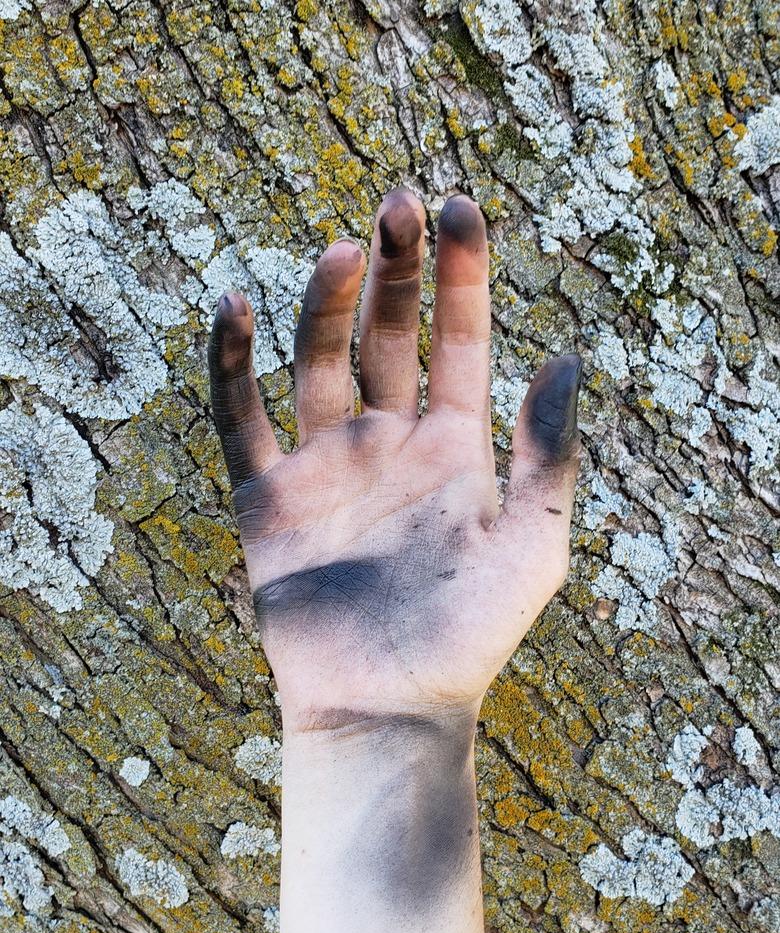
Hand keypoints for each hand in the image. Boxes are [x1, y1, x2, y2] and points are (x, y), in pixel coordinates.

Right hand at [208, 188, 581, 732]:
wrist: (386, 707)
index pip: (459, 340)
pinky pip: (239, 418)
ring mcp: (324, 466)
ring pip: (317, 361)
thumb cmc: (468, 638)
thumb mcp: (533, 544)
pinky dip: (230, 365)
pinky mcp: (265, 496)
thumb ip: (548, 454)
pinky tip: (233, 306)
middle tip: (400, 202)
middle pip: (387, 333)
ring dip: (325, 302)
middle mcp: (388, 443)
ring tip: (343, 249)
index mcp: (454, 449)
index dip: (461, 274)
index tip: (461, 207)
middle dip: (396, 268)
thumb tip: (568, 355)